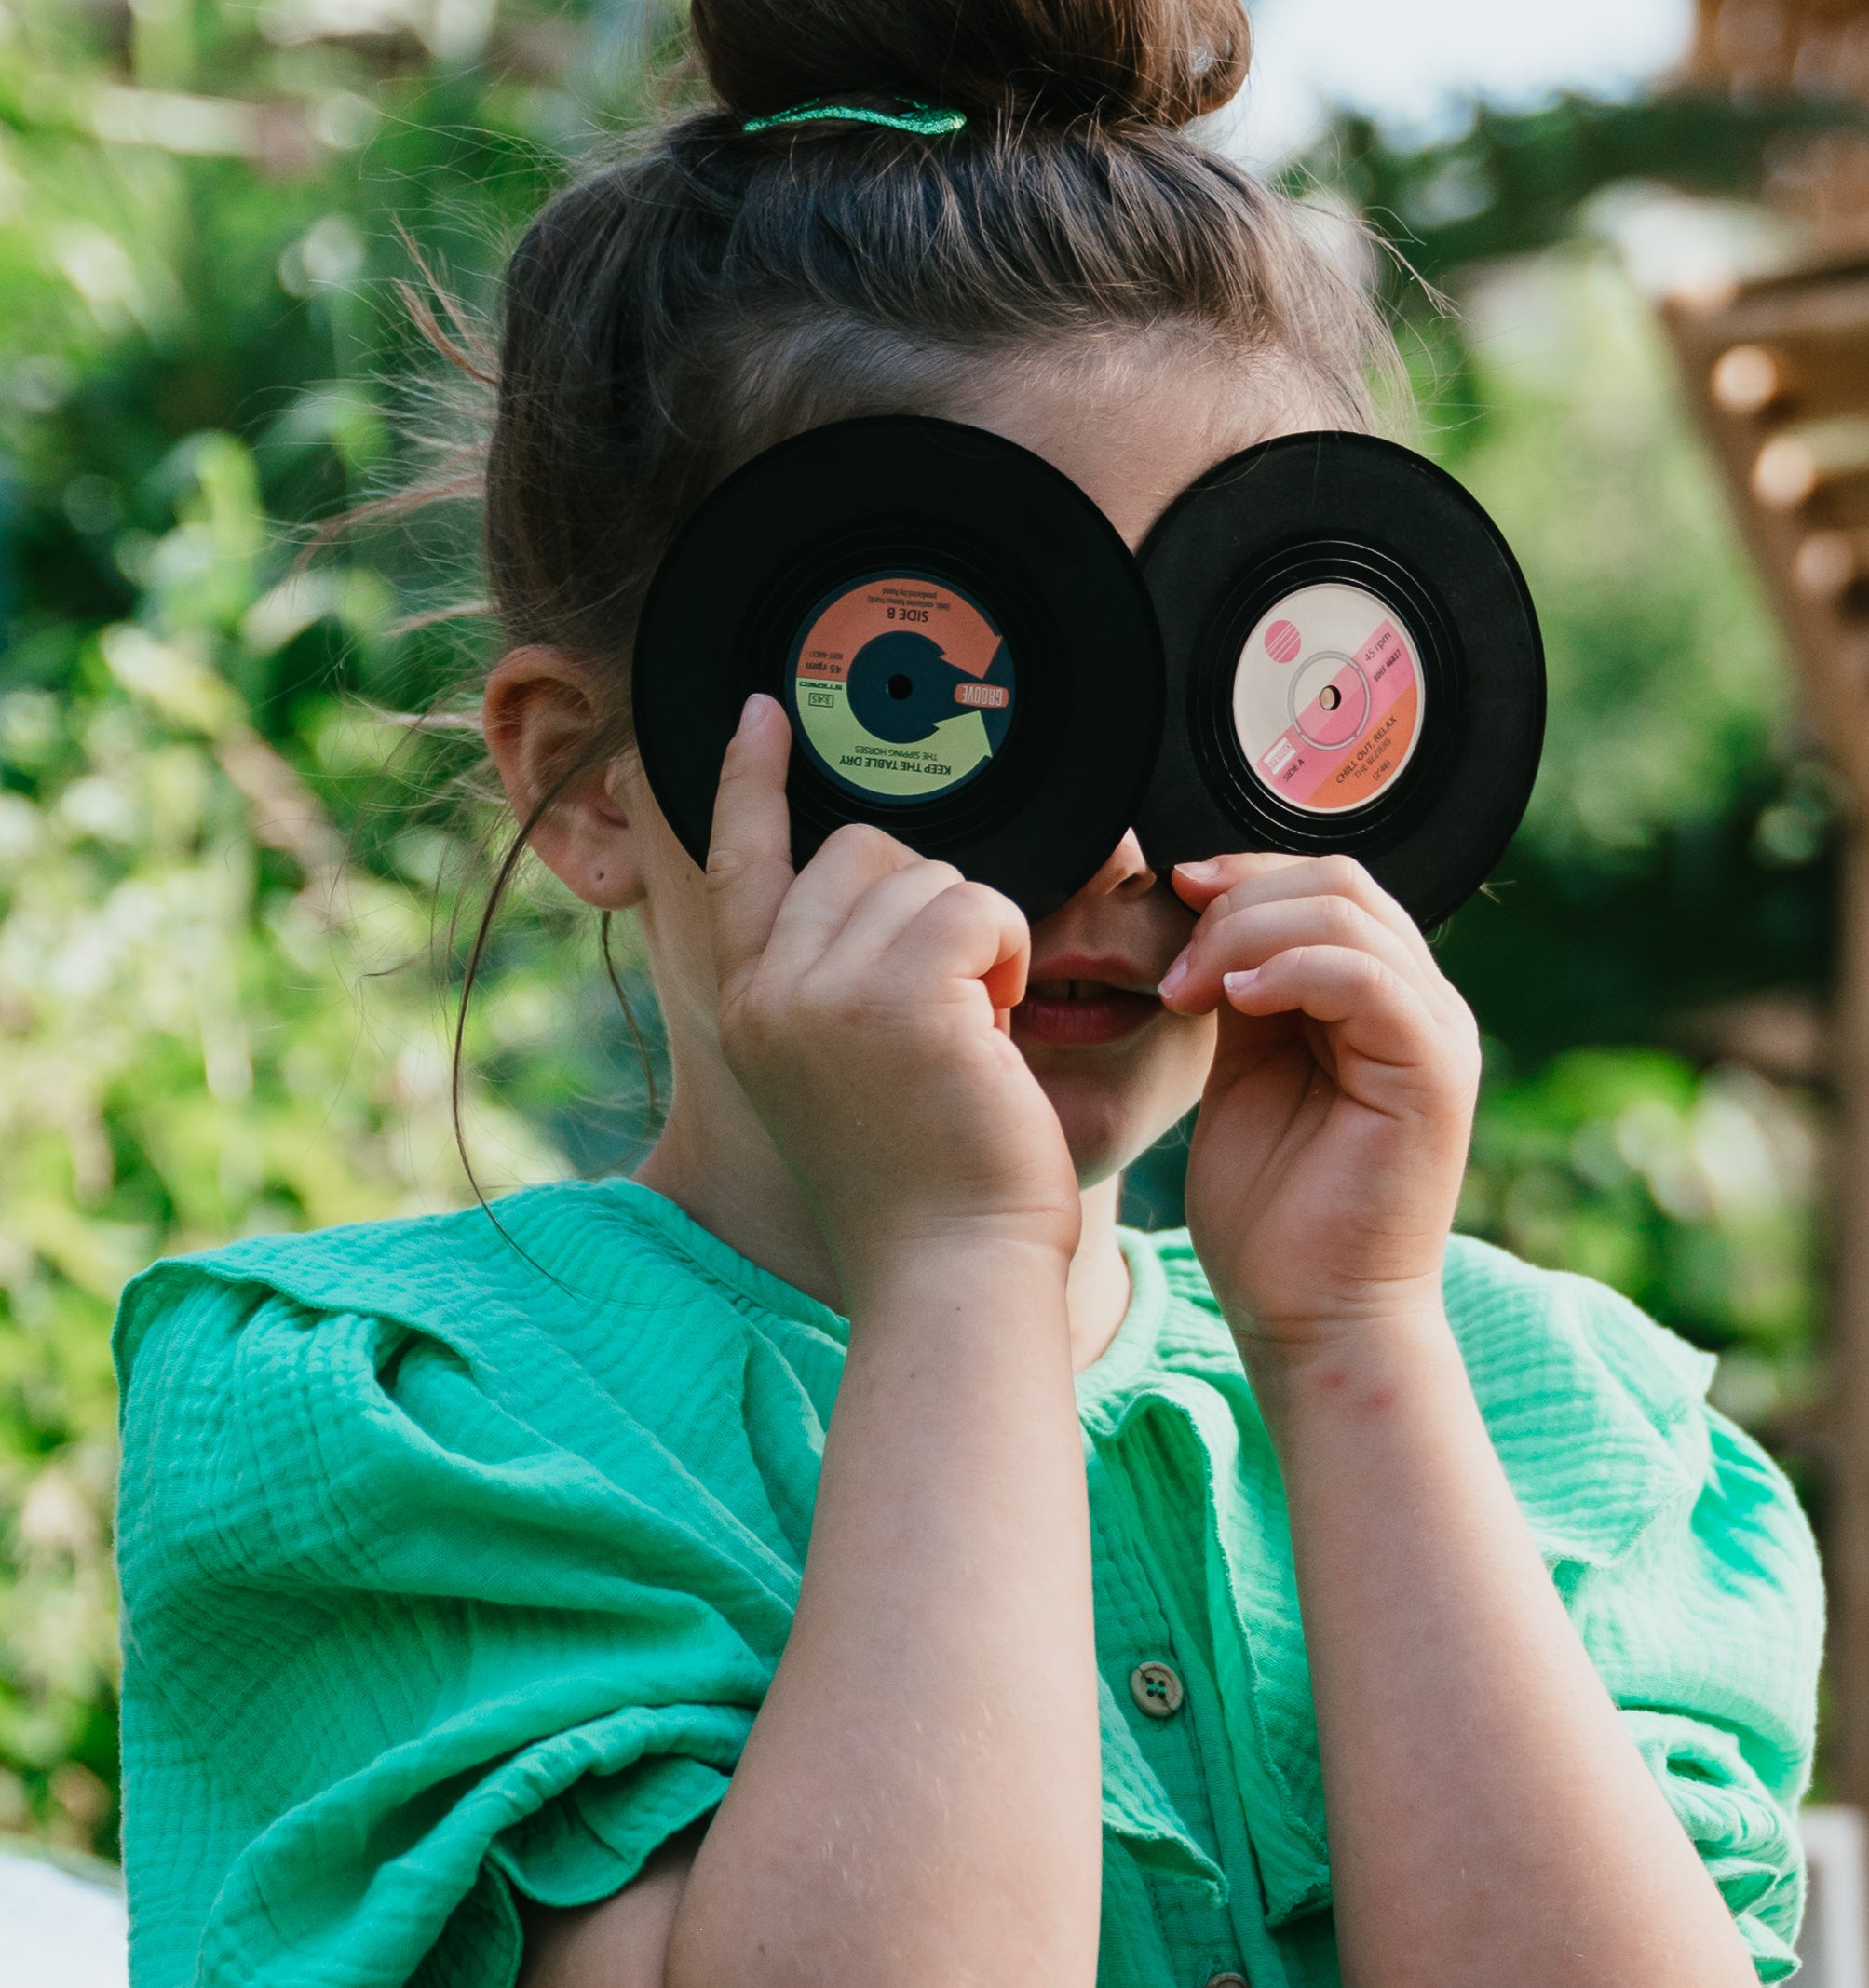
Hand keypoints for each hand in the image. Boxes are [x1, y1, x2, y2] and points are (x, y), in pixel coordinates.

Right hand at [703, 698, 1072, 1282]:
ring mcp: (828, 992)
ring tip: (976, 1037)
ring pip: (926, 874)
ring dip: (978, 937)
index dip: (750, 780)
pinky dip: (1011, 954)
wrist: (951, 1273)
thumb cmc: (928, 1191)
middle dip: (927, 902)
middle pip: (857, 850)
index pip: (737, 861)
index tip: (760, 714)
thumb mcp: (843, 1076)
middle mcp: (771, 993)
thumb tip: (880, 889)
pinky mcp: (901, 997)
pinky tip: (1001, 1033)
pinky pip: (980, 905)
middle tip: (958, 1005)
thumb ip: (832, 984)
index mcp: (750, 1010)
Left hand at [1162, 852, 1478, 1365]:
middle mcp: (1422, 1007)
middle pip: (1340, 883)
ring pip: (1348, 914)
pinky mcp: (1434, 1074)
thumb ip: (1246, 994)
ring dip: (1248, 935)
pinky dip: (1287, 970)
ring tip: (1191, 993)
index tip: (1171, 901)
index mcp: (1381, 1002)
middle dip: (1239, 902)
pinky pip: (1365, 976)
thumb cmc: (1274, 1218)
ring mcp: (1436, 1036)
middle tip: (1176, 966)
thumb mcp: (1243, 1073)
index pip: (1326, 887)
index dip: (1243, 877)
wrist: (1313, 1319)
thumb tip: (1211, 919)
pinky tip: (1232, 1005)